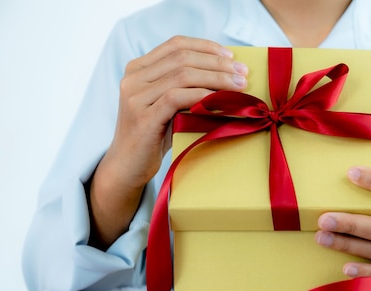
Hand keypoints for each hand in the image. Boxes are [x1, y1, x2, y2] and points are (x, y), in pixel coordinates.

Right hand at [89, 36, 248, 248]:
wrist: (127, 166)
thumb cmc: (154, 136)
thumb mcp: (167, 105)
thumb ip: (185, 87)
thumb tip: (227, 76)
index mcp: (138, 68)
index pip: (176, 44)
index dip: (206, 47)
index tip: (231, 57)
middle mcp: (133, 78)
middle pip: (182, 58)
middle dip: (217, 63)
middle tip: (243, 73)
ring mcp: (135, 96)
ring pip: (182, 75)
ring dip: (216, 78)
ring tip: (239, 86)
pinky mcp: (142, 116)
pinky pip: (177, 97)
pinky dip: (202, 96)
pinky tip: (220, 99)